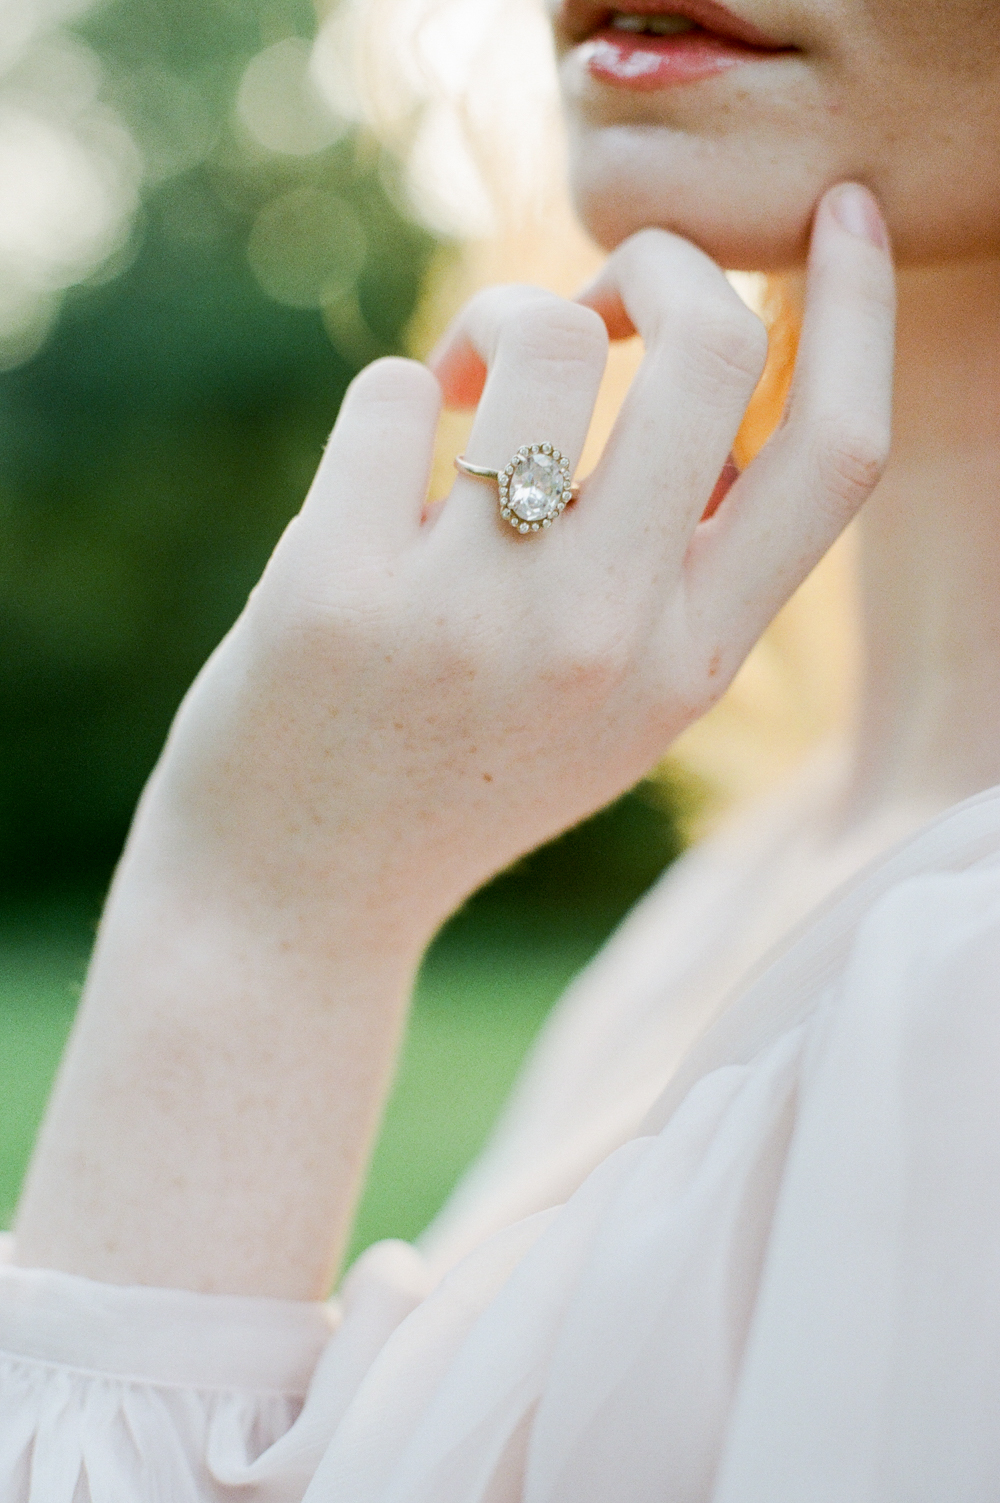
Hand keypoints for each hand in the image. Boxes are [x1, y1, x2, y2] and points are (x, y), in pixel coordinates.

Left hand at [13, 185, 893, 1294]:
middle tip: (597, 293)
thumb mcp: (616, 707)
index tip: (842, 216)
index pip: (837, 456)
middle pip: (705, 348)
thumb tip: (719, 397)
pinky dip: (390, 412)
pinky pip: (394, 392)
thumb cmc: (460, 777)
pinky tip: (371, 496)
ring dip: (497, 323)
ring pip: (538, 335)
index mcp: (691, 667)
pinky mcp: (339, 591)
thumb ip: (682, 574)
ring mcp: (472, 618)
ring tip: (465, 393)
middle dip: (659, 262)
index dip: (859, 309)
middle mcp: (603, 639)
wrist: (300, 899)